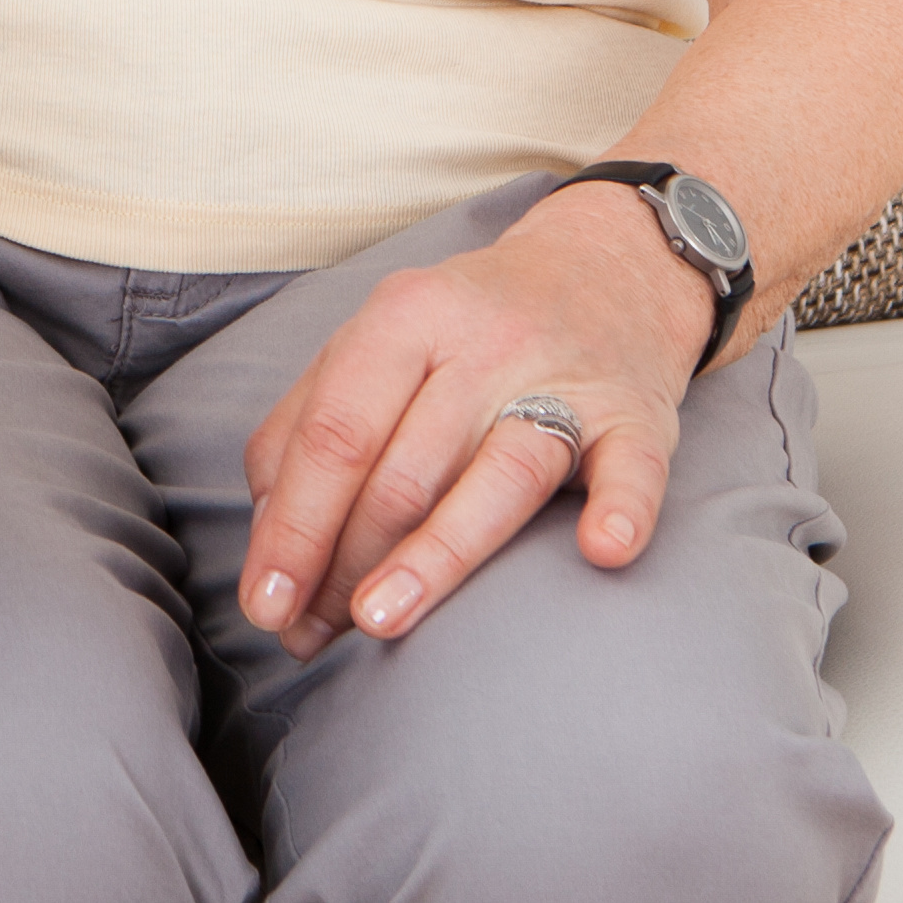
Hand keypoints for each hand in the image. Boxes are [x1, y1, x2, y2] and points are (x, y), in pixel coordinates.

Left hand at [237, 179, 709, 657]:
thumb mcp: (379, 342)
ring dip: (436, 556)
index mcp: (407, 316)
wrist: (605, 267)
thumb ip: (310, 423)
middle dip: (345, 563)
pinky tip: (602, 550)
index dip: (293, 525)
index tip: (265, 601)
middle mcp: (484, 342)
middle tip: (311, 635)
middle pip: (404, 469)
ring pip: (499, 475)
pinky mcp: (638, 416)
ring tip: (379, 620)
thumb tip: (271, 536)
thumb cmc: (467, 327)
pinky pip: (632, 467)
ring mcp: (566, 379)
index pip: (336, 433)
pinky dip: (621, 509)